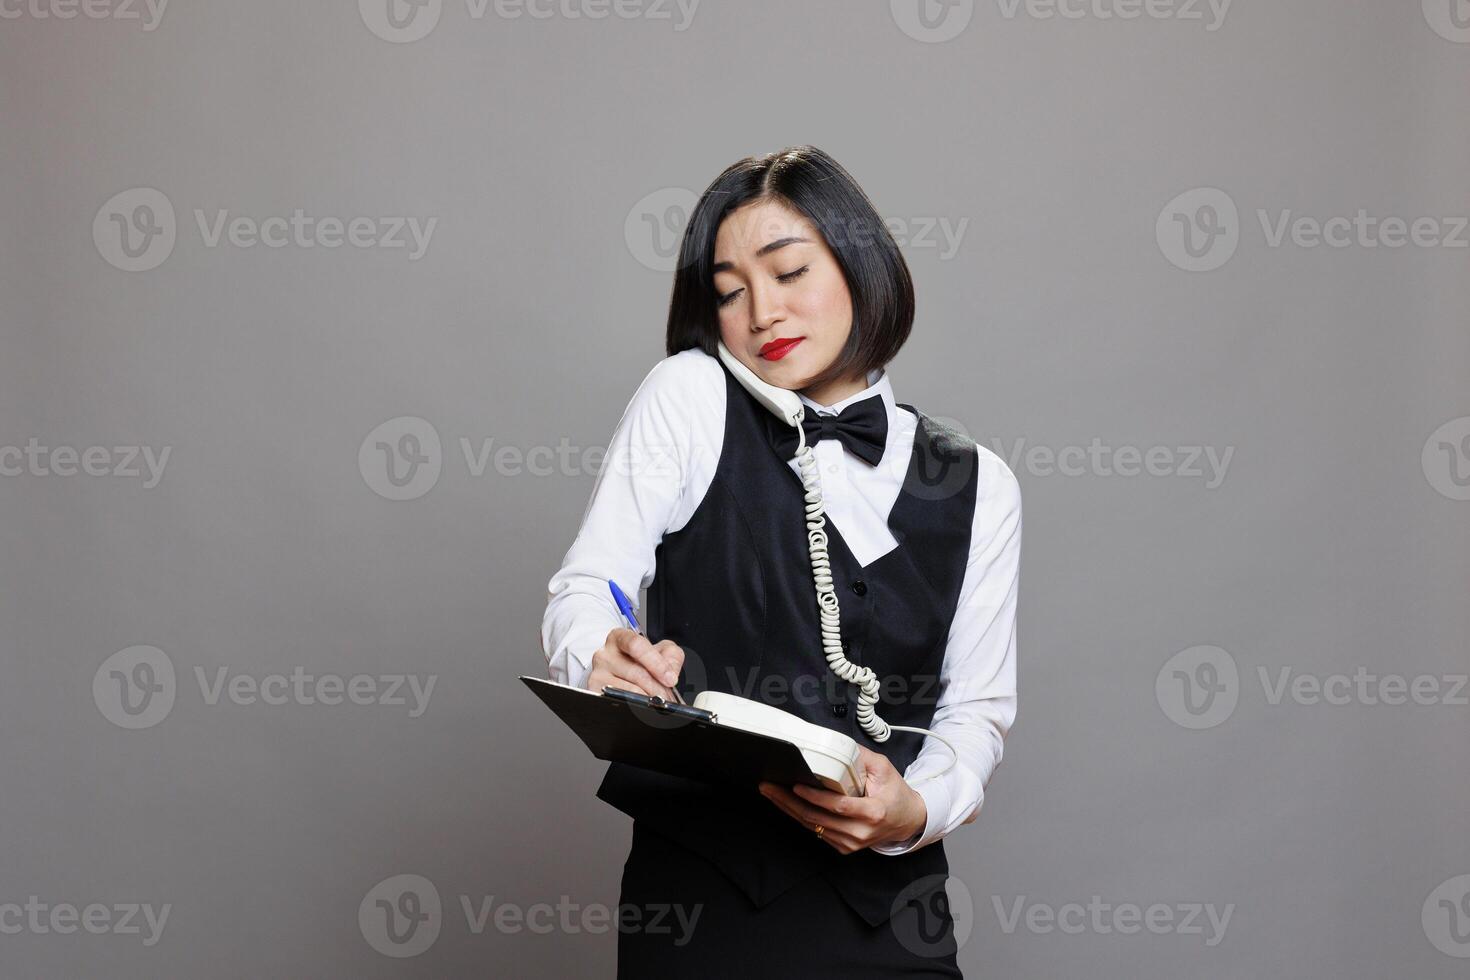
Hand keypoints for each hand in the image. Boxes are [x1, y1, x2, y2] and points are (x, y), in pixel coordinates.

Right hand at [585, 627, 683, 700]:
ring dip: (648, 700)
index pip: (636, 645)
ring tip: (658, 703)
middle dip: (657, 688)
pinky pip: (618, 702)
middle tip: (668, 697)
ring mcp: (597, 674)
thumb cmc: (639, 662)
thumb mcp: (660, 651)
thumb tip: (670, 673)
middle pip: (635, 672)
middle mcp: (605, 654)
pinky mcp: (594, 693)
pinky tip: (642, 707)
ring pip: (628, 690)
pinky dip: (634, 707)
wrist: (621, 675)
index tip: (670, 679)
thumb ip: (671, 656)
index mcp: (620, 638)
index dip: (656, 663)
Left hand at [758, 745, 926, 853]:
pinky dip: (799, 816)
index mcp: (873, 812)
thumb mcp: (884, 768)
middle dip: (788, 801)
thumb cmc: (895, 794)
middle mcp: (860, 832)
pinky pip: (816, 830)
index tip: (796, 785)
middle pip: (817, 818)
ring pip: (812, 826)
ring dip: (788, 809)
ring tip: (771, 792)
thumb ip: (860, 756)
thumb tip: (836, 745)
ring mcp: (850, 842)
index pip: (838, 806)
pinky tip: (786, 804)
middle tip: (769, 786)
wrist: (906, 820)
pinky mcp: (843, 846)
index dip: (814, 797)